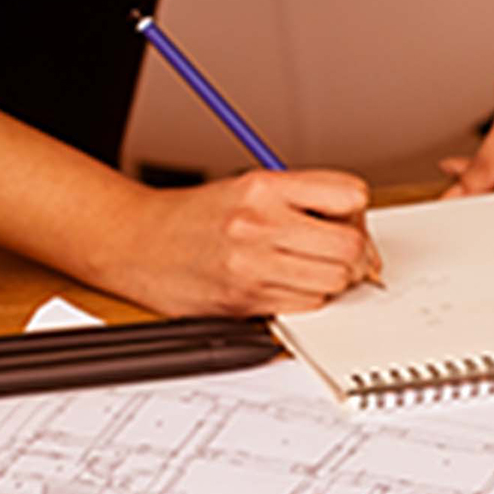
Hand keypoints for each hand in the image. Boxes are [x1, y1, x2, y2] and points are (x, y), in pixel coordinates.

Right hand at [105, 170, 380, 315]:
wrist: (136, 243)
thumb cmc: (192, 218)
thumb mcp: (247, 187)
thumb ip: (300, 199)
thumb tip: (354, 224)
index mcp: (264, 187)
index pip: (350, 196)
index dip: (357, 214)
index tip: (350, 223)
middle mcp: (259, 224)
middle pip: (350, 246)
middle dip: (355, 255)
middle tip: (343, 256)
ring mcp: (253, 265)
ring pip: (333, 281)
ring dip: (333, 281)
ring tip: (310, 270)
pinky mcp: (246, 300)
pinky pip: (306, 305)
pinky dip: (306, 299)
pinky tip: (286, 285)